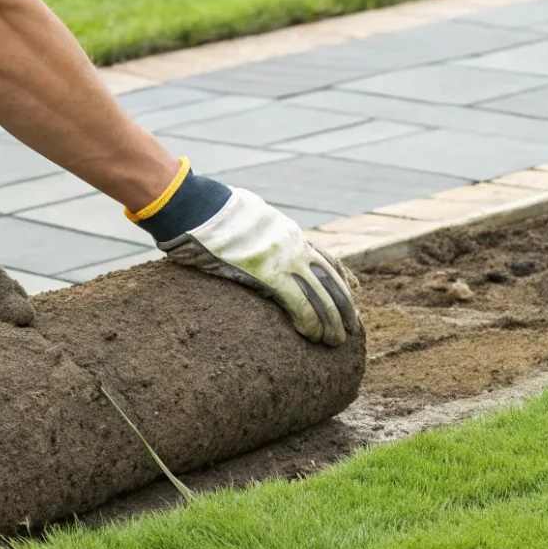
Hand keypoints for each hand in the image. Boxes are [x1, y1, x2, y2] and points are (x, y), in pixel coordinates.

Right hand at [159, 188, 359, 346]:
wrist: (197, 207)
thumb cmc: (213, 216)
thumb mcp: (250, 223)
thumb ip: (263, 239)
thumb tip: (258, 252)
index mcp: (291, 236)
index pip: (326, 265)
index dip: (339, 288)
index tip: (348, 305)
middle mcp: (295, 246)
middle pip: (330, 282)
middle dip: (343, 309)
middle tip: (350, 330)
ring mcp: (284, 259)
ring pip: (320, 295)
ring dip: (330, 321)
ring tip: (334, 341)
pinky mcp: (268, 273)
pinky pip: (298, 302)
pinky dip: (308, 321)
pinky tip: (311, 335)